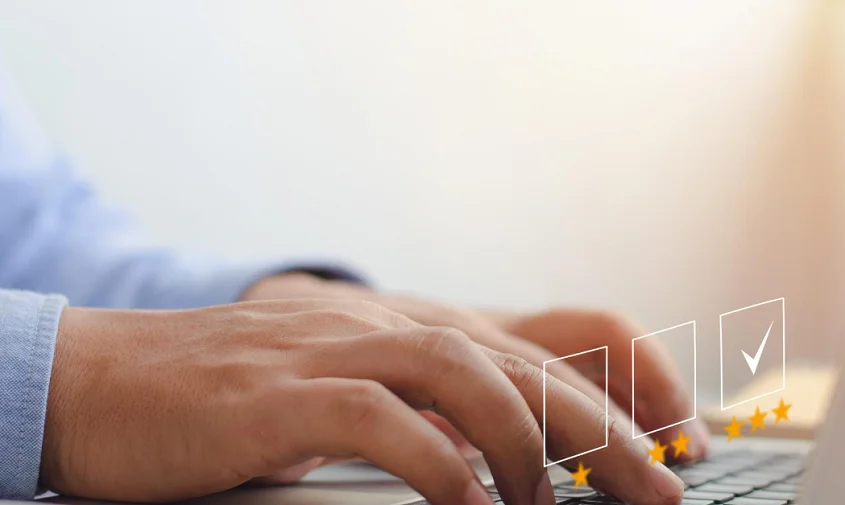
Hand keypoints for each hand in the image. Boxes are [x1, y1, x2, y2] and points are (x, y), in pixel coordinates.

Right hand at [244, 274, 707, 461]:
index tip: (668, 436)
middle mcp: (383, 324)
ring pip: (463, 373)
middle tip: (661, 489)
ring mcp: (333, 352)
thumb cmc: (234, 397)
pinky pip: (381, 419)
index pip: (537, 338)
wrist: (115, 379)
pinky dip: (436, 462)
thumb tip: (491, 461)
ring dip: (524, 441)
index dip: (614, 380)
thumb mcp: (343, 388)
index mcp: (406, 325)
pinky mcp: (282, 395)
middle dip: (603, 427)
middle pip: (519, 361)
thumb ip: (419, 408)